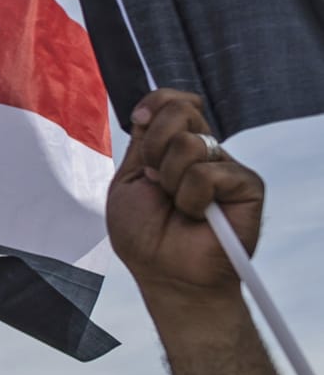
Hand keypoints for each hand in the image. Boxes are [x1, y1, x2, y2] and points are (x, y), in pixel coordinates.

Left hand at [107, 89, 262, 300]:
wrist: (167, 274)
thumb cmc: (145, 234)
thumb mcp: (128, 182)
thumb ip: (142, 144)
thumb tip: (149, 110)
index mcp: (173, 146)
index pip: (172, 101)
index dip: (154, 104)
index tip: (139, 120)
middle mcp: (203, 151)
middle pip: (180, 110)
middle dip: (154, 145)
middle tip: (155, 180)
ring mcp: (225, 166)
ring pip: (191, 142)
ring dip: (170, 179)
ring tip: (177, 206)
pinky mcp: (246, 185)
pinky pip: (208, 173)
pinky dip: (191, 198)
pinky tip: (197, 216)